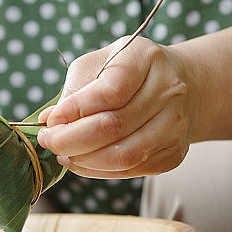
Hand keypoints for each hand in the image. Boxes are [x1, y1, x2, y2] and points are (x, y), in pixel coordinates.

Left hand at [37, 36, 196, 178]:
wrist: (183, 86)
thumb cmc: (130, 72)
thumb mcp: (100, 63)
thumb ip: (74, 89)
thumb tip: (49, 119)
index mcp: (146, 59)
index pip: (109, 93)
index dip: (74, 111)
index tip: (51, 120)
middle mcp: (168, 92)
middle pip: (113, 128)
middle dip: (70, 140)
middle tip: (48, 141)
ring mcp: (175, 126)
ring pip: (122, 156)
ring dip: (83, 161)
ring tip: (63, 153)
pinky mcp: (173, 154)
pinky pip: (130, 171)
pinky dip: (99, 170)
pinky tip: (83, 160)